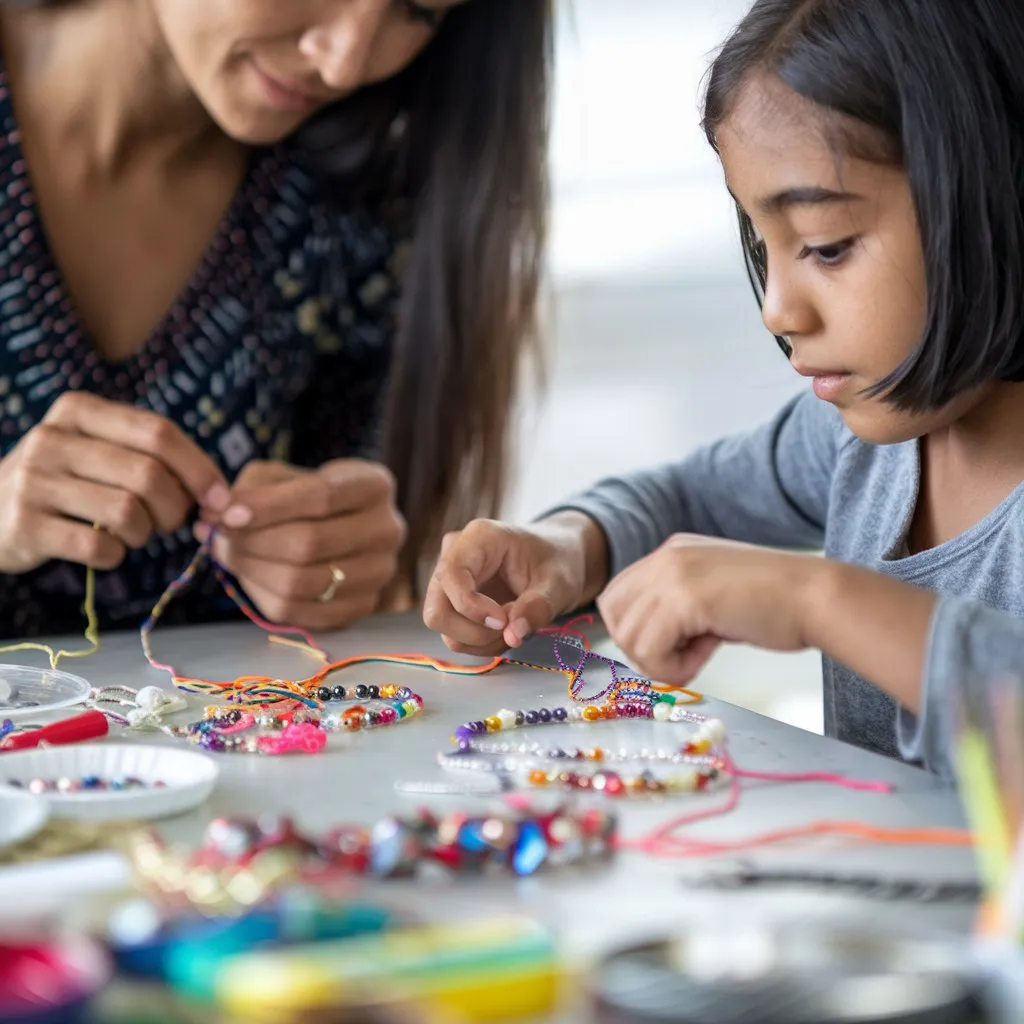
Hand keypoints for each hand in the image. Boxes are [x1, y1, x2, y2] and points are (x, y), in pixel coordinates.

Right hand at [0, 392, 227, 573]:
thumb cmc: (67, 481)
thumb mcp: (100, 451)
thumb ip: (154, 458)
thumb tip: (221, 496)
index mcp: (80, 410)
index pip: (160, 432)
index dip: (200, 469)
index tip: (221, 498)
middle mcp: (53, 439)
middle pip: (149, 474)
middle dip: (175, 508)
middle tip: (170, 522)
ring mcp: (34, 481)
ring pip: (127, 512)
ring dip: (146, 533)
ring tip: (135, 534)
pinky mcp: (25, 525)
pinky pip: (98, 547)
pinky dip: (116, 556)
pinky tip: (108, 551)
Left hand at [195, 459, 405, 629]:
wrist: (344, 525)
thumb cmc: (308, 495)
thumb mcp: (284, 476)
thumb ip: (252, 489)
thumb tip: (216, 517)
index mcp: (374, 486)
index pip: (322, 496)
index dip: (269, 506)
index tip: (227, 513)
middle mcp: (387, 531)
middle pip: (310, 543)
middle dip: (252, 541)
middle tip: (216, 534)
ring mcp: (379, 574)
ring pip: (302, 582)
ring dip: (251, 570)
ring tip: (227, 553)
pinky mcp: (362, 606)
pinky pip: (301, 612)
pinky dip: (264, 595)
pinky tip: (250, 575)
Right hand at [423, 512, 608, 655]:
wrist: (557, 560)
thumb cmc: (558, 560)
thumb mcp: (559, 582)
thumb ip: (538, 607)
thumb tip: (513, 636)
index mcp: (479, 538)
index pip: (451, 574)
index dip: (470, 606)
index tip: (503, 621)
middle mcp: (454, 556)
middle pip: (437, 609)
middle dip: (473, 631)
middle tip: (510, 628)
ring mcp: (449, 581)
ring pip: (443, 628)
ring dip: (481, 640)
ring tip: (515, 626)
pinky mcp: (452, 602)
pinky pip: (454, 635)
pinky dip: (481, 643)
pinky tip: (506, 630)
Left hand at [597, 534, 821, 685]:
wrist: (817, 597)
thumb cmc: (776, 605)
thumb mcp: (713, 594)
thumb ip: (676, 605)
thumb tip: (641, 641)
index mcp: (672, 551)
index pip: (617, 597)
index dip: (638, 632)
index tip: (677, 642)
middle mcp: (666, 556)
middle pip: (614, 617)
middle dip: (643, 648)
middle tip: (686, 653)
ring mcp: (673, 573)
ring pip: (629, 638)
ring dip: (662, 661)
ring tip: (702, 652)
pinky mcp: (685, 599)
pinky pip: (651, 651)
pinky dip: (676, 667)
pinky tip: (709, 653)